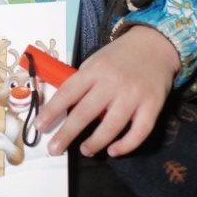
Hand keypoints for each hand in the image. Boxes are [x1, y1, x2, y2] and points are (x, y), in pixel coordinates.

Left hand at [36, 25, 179, 157]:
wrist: (156, 44)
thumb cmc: (120, 56)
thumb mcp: (96, 61)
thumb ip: (83, 82)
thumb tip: (63, 108)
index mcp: (94, 70)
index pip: (67, 93)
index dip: (52, 111)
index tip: (40, 127)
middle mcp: (112, 83)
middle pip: (85, 112)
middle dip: (67, 134)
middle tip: (54, 149)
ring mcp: (133, 95)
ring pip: (111, 125)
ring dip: (95, 142)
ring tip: (85, 151)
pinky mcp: (153, 105)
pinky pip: (140, 131)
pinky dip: (126, 145)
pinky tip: (114, 151)